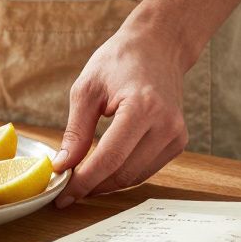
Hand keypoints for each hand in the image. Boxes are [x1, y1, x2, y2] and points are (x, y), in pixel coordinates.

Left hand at [53, 18, 190, 207]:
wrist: (158, 46)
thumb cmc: (119, 61)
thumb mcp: (87, 89)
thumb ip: (76, 132)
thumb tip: (63, 166)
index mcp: (142, 108)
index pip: (109, 158)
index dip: (84, 181)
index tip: (62, 196)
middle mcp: (165, 125)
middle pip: (123, 173)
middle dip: (92, 186)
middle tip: (66, 190)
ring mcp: (176, 135)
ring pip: (135, 176)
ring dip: (106, 183)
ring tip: (81, 179)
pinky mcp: (178, 141)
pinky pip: (145, 169)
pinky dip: (122, 173)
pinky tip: (103, 168)